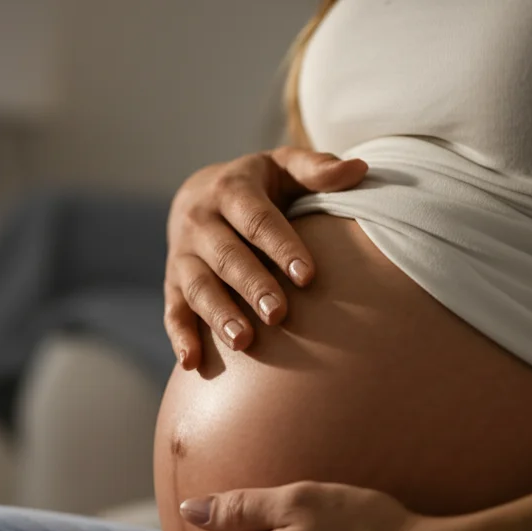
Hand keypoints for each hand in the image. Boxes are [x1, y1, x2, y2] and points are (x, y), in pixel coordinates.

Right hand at [165, 148, 367, 368]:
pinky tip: (193, 362)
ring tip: (244, 342)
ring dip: (218, 315)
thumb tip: (360, 169)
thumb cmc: (258, 186)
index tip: (307, 275)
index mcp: (230, 190)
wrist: (198, 195)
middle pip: (226, 256)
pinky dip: (180, 337)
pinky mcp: (172, 284)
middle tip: (279, 314)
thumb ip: (317, 169)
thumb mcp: (283, 167)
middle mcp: (200, 221)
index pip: (257, 220)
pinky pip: (172, 312)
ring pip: (197, 287)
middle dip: (252, 286)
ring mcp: (182, 255)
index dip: (282, 247)